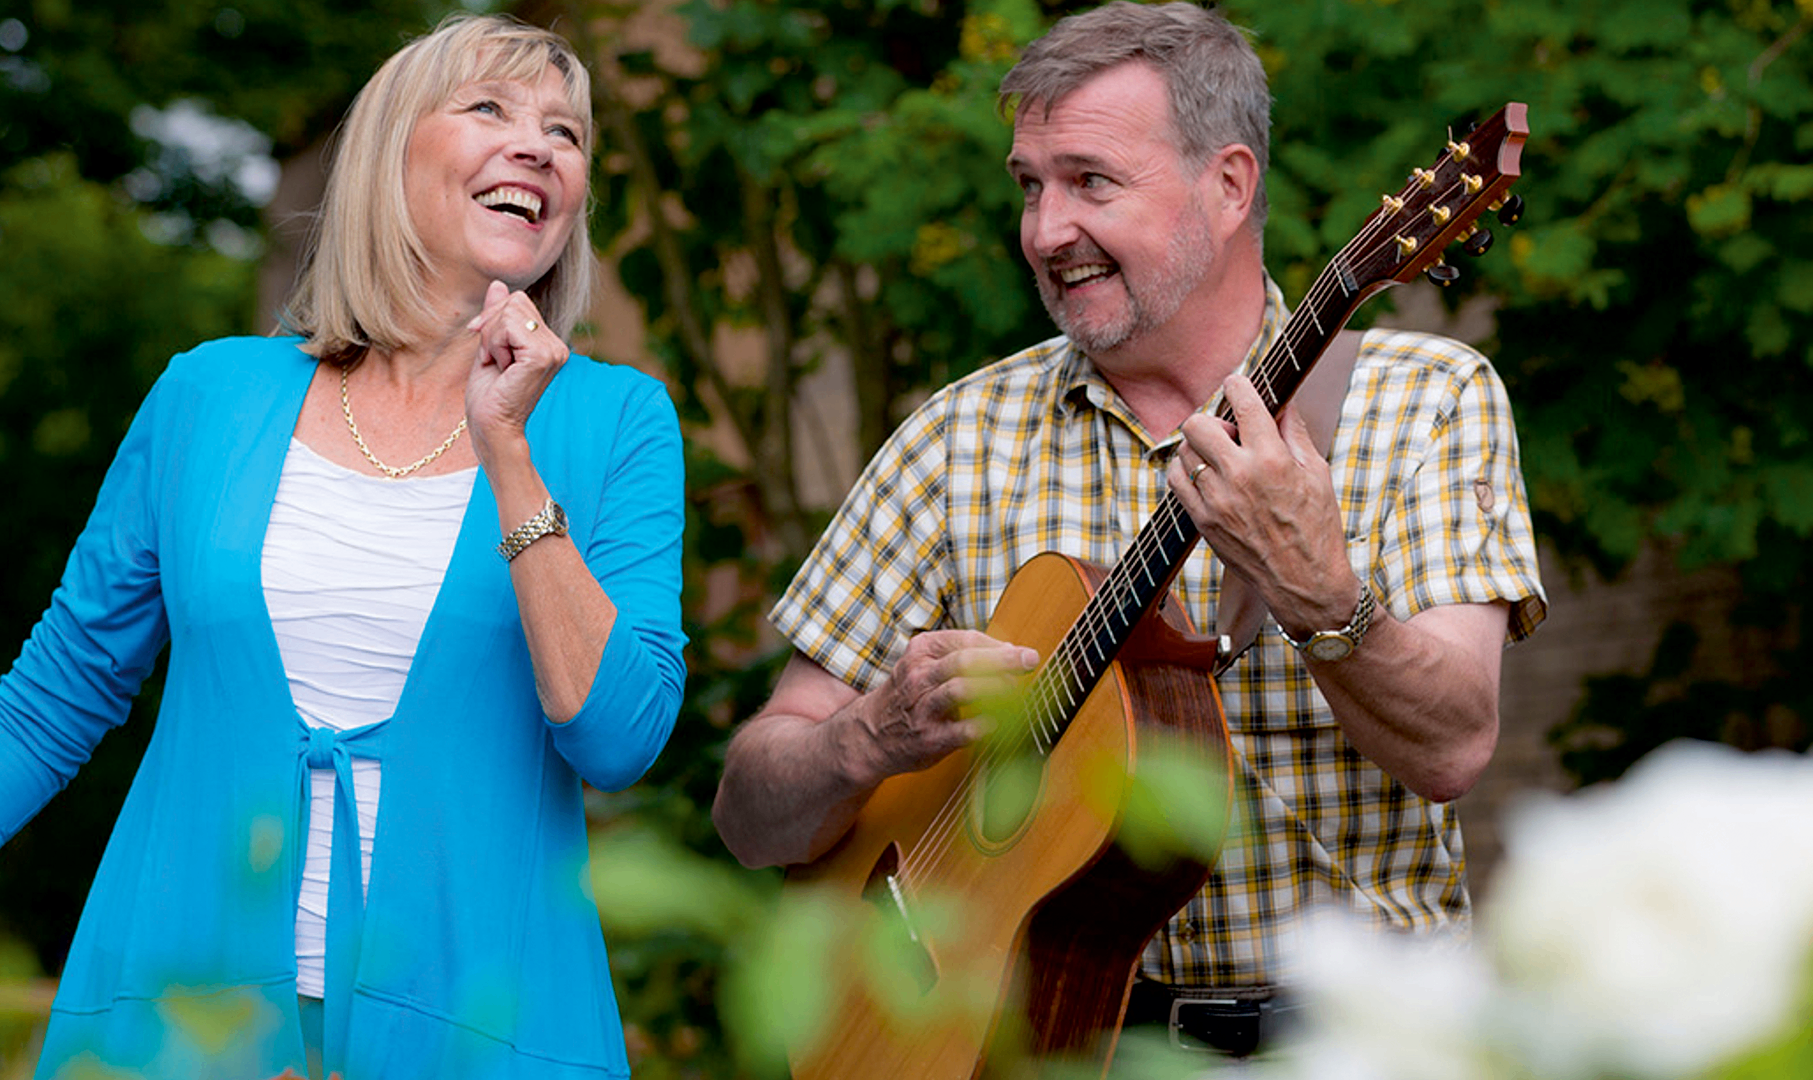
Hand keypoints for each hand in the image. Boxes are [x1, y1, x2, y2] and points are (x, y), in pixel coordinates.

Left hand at [465, 279, 567, 466]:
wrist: (491, 427)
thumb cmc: (489, 395)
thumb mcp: (489, 346)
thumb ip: (496, 316)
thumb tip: (498, 284)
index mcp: (547, 343)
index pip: (519, 302)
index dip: (493, 316)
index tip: (483, 344)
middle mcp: (557, 345)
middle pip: (515, 302)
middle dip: (491, 327)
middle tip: (492, 358)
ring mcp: (554, 350)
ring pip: (511, 312)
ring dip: (492, 338)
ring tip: (497, 365)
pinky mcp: (543, 356)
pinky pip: (508, 326)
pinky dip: (494, 345)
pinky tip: (501, 368)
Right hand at [850, 630, 1038, 783]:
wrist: (869, 736)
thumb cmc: (909, 696)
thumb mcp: (924, 664)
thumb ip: (962, 654)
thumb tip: (1010, 650)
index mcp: (921, 652)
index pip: (965, 639)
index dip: (997, 645)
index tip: (1020, 651)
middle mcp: (919, 676)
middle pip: (965, 660)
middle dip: (1002, 659)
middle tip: (1029, 660)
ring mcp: (922, 707)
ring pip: (959, 689)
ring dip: (993, 688)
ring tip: (1014, 689)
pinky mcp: (928, 738)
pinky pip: (959, 730)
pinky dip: (983, 725)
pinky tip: (1000, 723)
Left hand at [1167, 373, 1358, 634]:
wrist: (1303, 582)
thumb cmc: (1317, 527)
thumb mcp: (1316, 473)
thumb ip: (1295, 433)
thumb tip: (1283, 400)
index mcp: (1272, 459)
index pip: (1243, 403)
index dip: (1237, 385)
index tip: (1237, 384)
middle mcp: (1239, 476)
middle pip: (1199, 424)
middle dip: (1212, 419)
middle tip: (1230, 432)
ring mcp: (1215, 500)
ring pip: (1184, 450)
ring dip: (1199, 446)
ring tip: (1221, 457)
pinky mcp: (1202, 520)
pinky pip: (1175, 480)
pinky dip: (1185, 470)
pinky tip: (1205, 475)